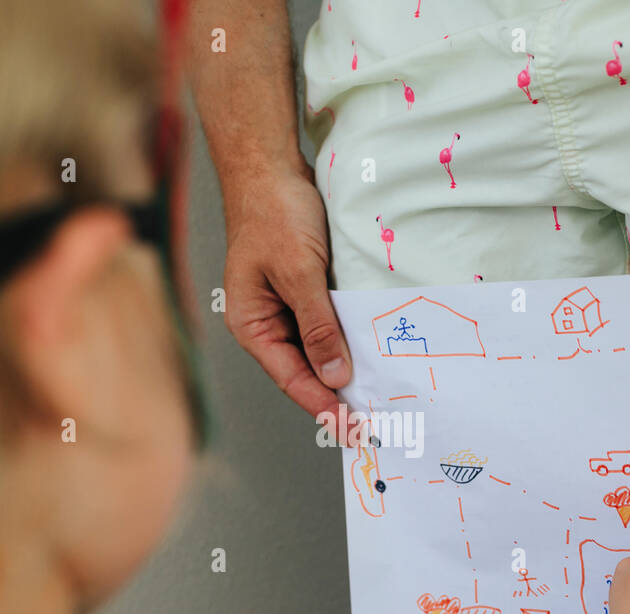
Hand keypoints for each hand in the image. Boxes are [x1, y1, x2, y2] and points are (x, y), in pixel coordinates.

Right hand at [221, 164, 351, 420]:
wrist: (269, 165)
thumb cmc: (274, 214)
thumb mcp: (299, 272)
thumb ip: (318, 325)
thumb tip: (335, 375)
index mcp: (251, 324)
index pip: (291, 378)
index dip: (323, 406)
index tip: (353, 431)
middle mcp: (265, 323)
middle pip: (304, 371)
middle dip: (336, 396)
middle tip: (375, 424)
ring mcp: (284, 308)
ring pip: (318, 351)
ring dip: (345, 371)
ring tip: (378, 400)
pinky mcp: (304, 292)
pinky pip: (327, 326)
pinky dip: (348, 342)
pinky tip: (373, 355)